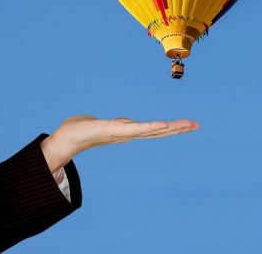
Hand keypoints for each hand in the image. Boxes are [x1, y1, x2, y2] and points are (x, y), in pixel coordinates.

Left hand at [40, 116, 199, 172]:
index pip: (154, 129)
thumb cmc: (82, 131)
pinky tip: (164, 125)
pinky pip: (137, 129)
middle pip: (158, 131)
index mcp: (128, 131)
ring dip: (171, 128)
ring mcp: (124, 133)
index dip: (171, 128)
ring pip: (152, 129)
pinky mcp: (116, 130)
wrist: (65, 139)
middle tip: (197, 125)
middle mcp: (129, 134)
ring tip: (187, 124)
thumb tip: (125, 122)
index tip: (188, 125)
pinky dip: (152, 127)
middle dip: (178, 129)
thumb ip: (117, 124)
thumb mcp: (105, 125)